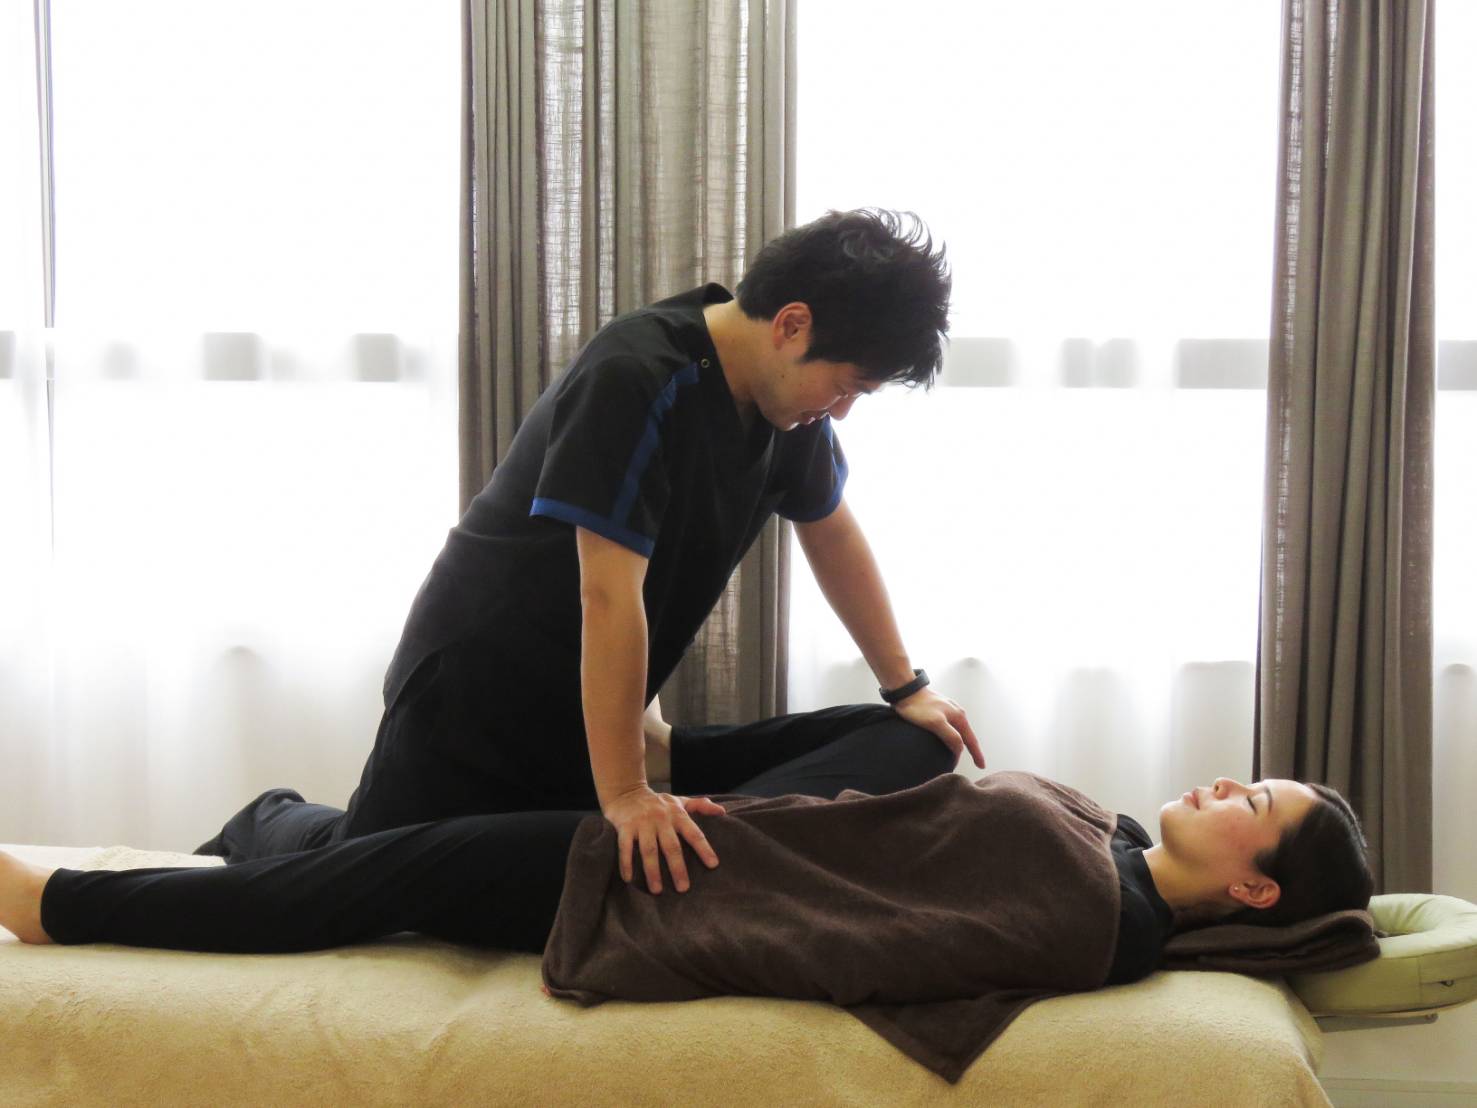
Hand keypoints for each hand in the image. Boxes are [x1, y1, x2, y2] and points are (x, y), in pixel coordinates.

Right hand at [601, 787, 724, 893]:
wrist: (626, 792)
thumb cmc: (657, 802)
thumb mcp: (679, 801)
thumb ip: (700, 806)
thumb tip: (722, 811)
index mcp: (677, 814)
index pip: (693, 833)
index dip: (704, 848)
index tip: (713, 865)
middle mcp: (661, 818)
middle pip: (671, 846)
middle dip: (678, 868)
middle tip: (683, 888)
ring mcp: (642, 823)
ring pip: (649, 850)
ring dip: (653, 871)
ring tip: (657, 890)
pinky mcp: (625, 826)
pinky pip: (625, 847)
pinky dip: (626, 863)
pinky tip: (629, 879)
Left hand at [893, 688, 985, 768]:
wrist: (905, 690)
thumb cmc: (919, 707)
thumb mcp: (936, 723)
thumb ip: (950, 736)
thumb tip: (960, 750)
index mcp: (959, 716)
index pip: (971, 740)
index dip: (977, 754)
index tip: (981, 766)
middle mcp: (957, 712)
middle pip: (967, 735)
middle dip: (972, 749)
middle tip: (976, 762)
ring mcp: (948, 709)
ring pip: (959, 730)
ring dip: (962, 742)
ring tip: (961, 753)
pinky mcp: (938, 709)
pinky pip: (951, 726)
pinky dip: (953, 735)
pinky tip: (947, 738)